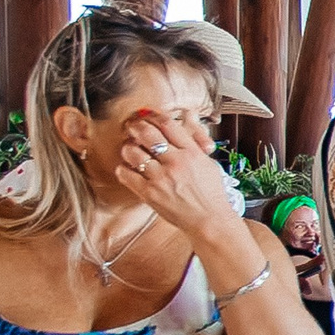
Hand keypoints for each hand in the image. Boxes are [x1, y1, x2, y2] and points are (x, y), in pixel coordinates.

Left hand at [114, 109, 229, 238]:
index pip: (168, 124)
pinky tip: (128, 168)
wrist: (209, 220)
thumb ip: (195, 138)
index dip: (153, 116)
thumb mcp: (208, 162)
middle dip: (136, 127)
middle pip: (147, 134)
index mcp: (192, 153)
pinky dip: (123, 168)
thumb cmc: (211, 193)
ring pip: (133, 152)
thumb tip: (190, 114)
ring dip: (128, 147)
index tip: (147, 116)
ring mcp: (162, 178)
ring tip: (131, 149)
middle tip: (131, 127)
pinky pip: (126, 174)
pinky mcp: (150, 193)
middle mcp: (176, 162)